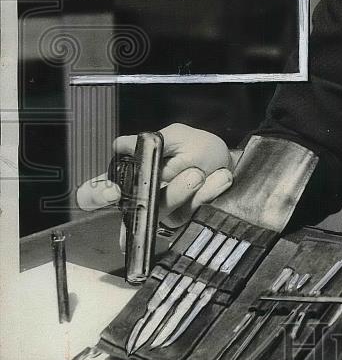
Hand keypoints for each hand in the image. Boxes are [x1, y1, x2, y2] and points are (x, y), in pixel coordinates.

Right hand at [76, 123, 234, 233]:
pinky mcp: (183, 222)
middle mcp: (141, 199)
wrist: (229, 164)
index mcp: (131, 175)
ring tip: (204, 170)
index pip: (94, 194)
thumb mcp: (179, 136)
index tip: (112, 191)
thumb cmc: (200, 149)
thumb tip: (121, 145)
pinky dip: (209, 192)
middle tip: (192, 175)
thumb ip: (153, 140)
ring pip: (166, 211)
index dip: (95, 196)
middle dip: (169, 193)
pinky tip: (218, 178)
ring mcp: (162, 214)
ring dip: (190, 188)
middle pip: (131, 212)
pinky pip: (192, 212)